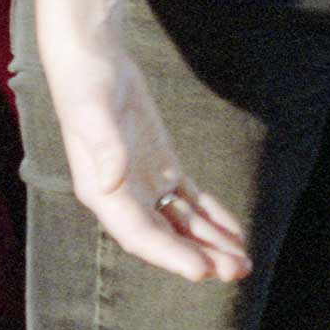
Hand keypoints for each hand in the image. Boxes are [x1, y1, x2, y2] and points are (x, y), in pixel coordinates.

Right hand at [41, 37, 251, 282]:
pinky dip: (210, 215)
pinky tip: (232, 230)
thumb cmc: (86, 84)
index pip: (139, 235)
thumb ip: (104, 147)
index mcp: (101, 192)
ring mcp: (143, 182)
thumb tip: (112, 183)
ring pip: (181, 222)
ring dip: (211, 242)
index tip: (201, 271)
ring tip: (243, 261)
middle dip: (200, 256)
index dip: (170, 255)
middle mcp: (122, 196)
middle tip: (238, 270)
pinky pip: (188, 199)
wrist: (94, 58)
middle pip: (165, 237)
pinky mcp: (160, 164)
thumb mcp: (93, 111)